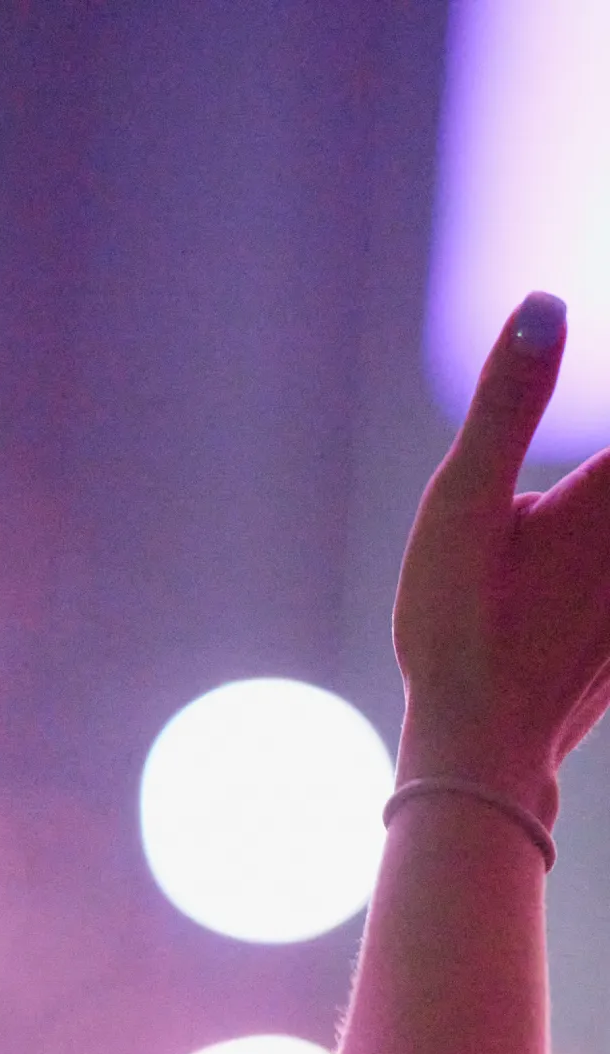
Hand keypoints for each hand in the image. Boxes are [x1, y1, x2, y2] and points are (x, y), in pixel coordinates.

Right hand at [393, 292, 609, 829]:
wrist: (482, 750)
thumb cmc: (460, 626)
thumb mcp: (461, 503)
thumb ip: (507, 400)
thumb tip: (545, 302)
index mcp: (609, 490)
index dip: (594, 454)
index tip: (545, 402)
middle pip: (604, 485)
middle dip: (586, 491)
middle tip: (532, 516)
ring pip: (602, 538)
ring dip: (583, 522)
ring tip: (544, 547)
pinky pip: (609, 590)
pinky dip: (589, 570)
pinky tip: (563, 573)